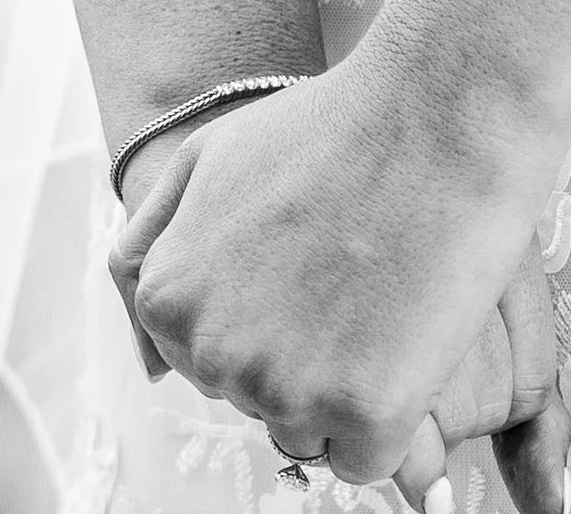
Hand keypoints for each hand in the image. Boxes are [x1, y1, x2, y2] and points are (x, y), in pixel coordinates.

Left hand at [114, 29, 568, 508]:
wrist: (438, 112)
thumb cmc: (337, 124)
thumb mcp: (214, 151)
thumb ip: (159, 225)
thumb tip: (132, 285)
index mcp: (169, 299)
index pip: (203, 363)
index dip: (265, 319)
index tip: (304, 271)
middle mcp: (214, 357)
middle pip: (256, 402)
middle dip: (301, 356)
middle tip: (350, 277)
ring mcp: (289, 393)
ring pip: (310, 433)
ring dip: (344, 389)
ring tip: (380, 297)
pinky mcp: (365, 418)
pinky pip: (365, 458)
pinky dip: (392, 419)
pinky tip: (406, 339)